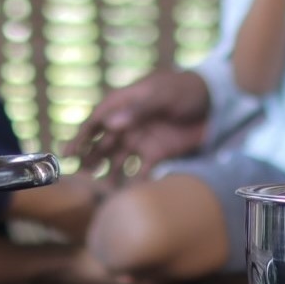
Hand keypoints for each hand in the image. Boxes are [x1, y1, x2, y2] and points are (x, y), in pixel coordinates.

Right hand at [66, 69, 211, 182]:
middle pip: (102, 142)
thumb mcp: (163, 95)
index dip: (81, 136)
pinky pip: (141, 170)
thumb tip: (110, 124)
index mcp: (124, 104)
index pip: (96, 120)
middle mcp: (128, 123)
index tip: (69, 152)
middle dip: (89, 158)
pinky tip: (127, 194)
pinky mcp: (157, 153)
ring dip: (108, 173)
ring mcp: (141, 139)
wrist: (216, 102)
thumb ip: (138, 108)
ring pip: (117, 159)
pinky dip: (134, 181)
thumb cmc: (185, 89)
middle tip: (80, 175)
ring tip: (101, 188)